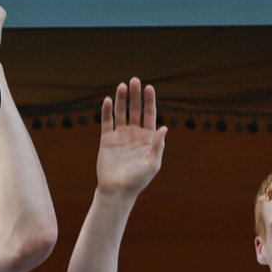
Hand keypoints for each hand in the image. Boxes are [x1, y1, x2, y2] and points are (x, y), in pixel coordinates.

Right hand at [96, 78, 167, 197]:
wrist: (117, 190)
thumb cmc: (137, 180)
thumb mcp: (152, 164)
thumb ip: (157, 145)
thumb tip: (164, 127)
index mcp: (148, 138)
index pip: (149, 114)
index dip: (149, 101)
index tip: (149, 87)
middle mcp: (134, 134)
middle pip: (135, 110)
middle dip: (135, 95)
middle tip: (134, 81)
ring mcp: (120, 135)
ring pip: (121, 113)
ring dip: (121, 99)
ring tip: (122, 86)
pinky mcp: (107, 139)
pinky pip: (107, 122)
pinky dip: (107, 111)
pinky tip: (109, 100)